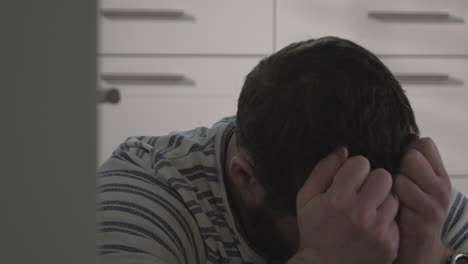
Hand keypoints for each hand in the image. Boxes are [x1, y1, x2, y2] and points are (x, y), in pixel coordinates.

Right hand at [289, 148, 399, 263]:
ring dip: (382, 199)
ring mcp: (378, 230)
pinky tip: (372, 225)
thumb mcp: (305, 198)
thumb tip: (343, 149)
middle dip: (372, 180)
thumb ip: (322, 170)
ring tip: (368, 208)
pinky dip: (386, 220)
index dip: (354, 169)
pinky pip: (396, 219)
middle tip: (363, 191)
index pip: (361, 163)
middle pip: (383, 176)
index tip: (349, 179)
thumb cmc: (313, 230)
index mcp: (338, 199)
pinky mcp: (390, 244)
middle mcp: (360, 213)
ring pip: (393, 196)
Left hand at [394, 138, 451, 263]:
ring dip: (393, 182)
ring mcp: (437, 200)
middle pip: (413, 154)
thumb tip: (404, 136)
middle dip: (398, 166)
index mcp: (437, 174)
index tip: (397, 165)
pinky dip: (392, 196)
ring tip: (392, 197)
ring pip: (405, 171)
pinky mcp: (428, 214)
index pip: (424, 144)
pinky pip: (402, 189)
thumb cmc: (406, 213)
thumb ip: (407, 164)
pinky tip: (392, 207)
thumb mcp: (411, 185)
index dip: (407, 150)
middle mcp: (441, 185)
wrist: (414, 250)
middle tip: (394, 184)